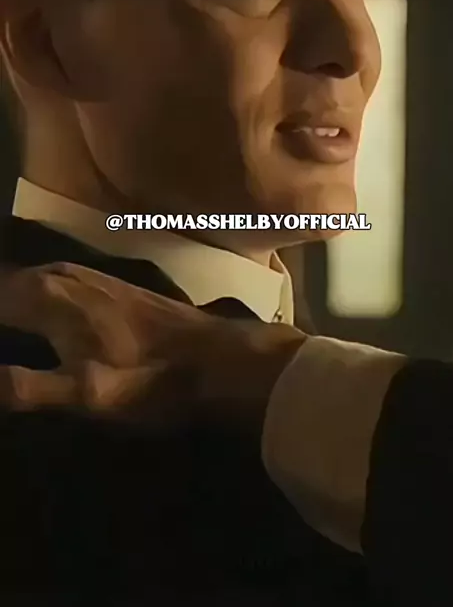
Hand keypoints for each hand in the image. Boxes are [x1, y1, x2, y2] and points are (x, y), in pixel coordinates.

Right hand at [0, 263, 306, 430]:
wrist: (215, 360)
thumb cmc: (149, 379)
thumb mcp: (84, 393)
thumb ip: (22, 387)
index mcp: (43, 294)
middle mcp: (57, 274)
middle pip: (1, 285)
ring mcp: (82, 276)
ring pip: (21, 282)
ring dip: (7, 302)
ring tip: (8, 332)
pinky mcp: (102, 286)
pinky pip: (43, 286)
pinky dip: (24, 302)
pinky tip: (26, 323)